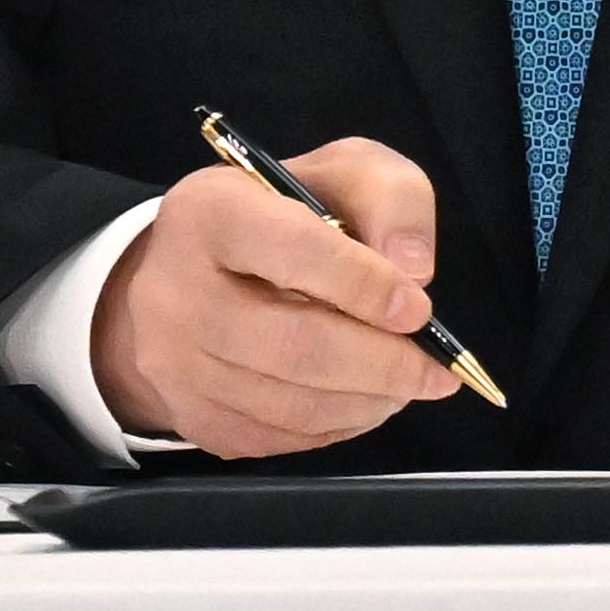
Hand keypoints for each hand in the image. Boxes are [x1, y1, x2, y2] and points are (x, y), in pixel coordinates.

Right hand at [91, 138, 461, 456]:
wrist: (193, 269)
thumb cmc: (281, 214)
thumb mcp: (342, 173)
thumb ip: (391, 198)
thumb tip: (414, 270)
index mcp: (211, 213)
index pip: (292, 250)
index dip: (365, 285)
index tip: (419, 309)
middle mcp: (175, 292)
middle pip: (293, 346)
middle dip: (381, 363)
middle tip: (435, 369)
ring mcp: (175, 364)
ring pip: (289, 405)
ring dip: (368, 401)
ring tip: (408, 383)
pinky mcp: (190, 416)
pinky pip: (277, 437)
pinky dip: (337, 426)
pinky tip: (363, 400)